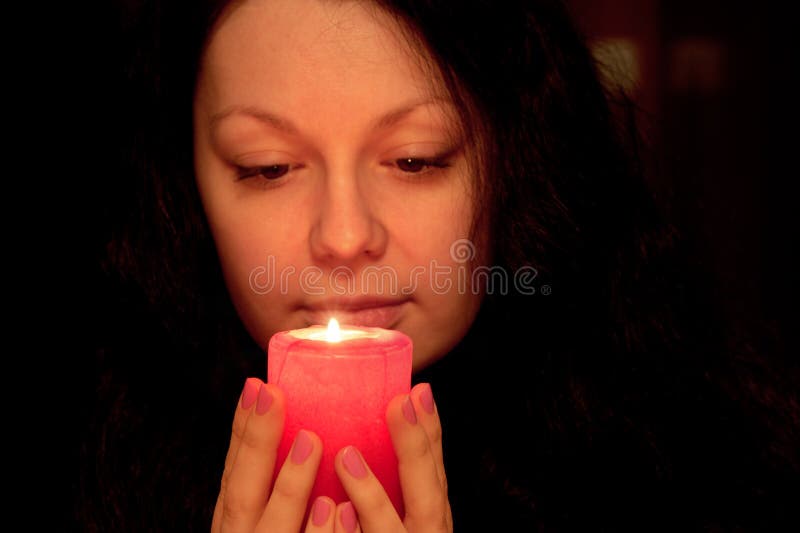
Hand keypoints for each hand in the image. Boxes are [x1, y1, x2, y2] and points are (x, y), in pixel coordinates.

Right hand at [212, 377, 352, 531]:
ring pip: (277, 527)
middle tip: (272, 394)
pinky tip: (342, 508)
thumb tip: (306, 431)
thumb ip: (274, 487)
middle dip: (257, 444)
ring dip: (292, 485)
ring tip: (310, 439)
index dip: (241, 432)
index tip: (255, 385)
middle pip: (243, 495)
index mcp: (237, 524)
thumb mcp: (268, 520)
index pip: (234, 474)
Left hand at [334, 382, 452, 532]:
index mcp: (430, 521)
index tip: (420, 391)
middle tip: (399, 403)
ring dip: (370, 493)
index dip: (430, 434)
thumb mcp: (405, 516)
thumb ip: (400, 485)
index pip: (435, 473)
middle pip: (427, 499)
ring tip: (348, 456)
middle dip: (414, 450)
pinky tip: (338, 511)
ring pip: (387, 528)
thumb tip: (361, 438)